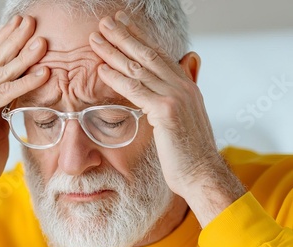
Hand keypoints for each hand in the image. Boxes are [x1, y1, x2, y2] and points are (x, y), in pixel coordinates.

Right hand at [0, 16, 48, 217]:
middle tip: (31, 21)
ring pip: (1, 72)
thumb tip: (16, 100)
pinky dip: (26, 83)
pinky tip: (43, 73)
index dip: (5, 43)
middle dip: (14, 39)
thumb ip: (2, 110)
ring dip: (24, 56)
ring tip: (42, 42)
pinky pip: (5, 93)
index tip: (21, 27)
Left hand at [89, 11, 244, 226]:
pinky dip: (117, 78)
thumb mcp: (186, 115)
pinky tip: (101, 69)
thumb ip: (183, 89)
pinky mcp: (166, 111)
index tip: (122, 22)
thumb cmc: (188, 151)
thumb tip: (189, 61)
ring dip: (114, 51)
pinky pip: (136, 90)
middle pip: (147, 54)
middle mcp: (182, 85)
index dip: (139, 36)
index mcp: (185, 84)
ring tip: (95, 38)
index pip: (158, 53)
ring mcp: (175, 96)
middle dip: (124, 35)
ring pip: (138, 68)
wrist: (201, 174)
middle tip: (104, 21)